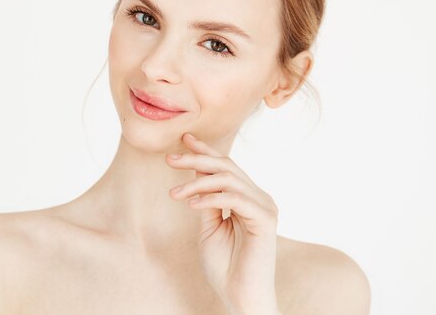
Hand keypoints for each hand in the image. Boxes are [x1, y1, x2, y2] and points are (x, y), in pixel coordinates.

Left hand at [166, 132, 280, 314]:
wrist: (240, 297)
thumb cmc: (225, 266)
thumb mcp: (209, 227)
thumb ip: (206, 201)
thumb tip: (196, 175)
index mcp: (247, 198)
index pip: (227, 167)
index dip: (205, 151)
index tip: (184, 139)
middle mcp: (259, 198)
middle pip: (227, 166)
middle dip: (196, 159)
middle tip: (170, 158)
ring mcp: (265, 207)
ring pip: (229, 179)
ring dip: (198, 182)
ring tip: (175, 194)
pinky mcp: (265, 219)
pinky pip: (235, 198)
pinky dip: (211, 198)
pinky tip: (191, 204)